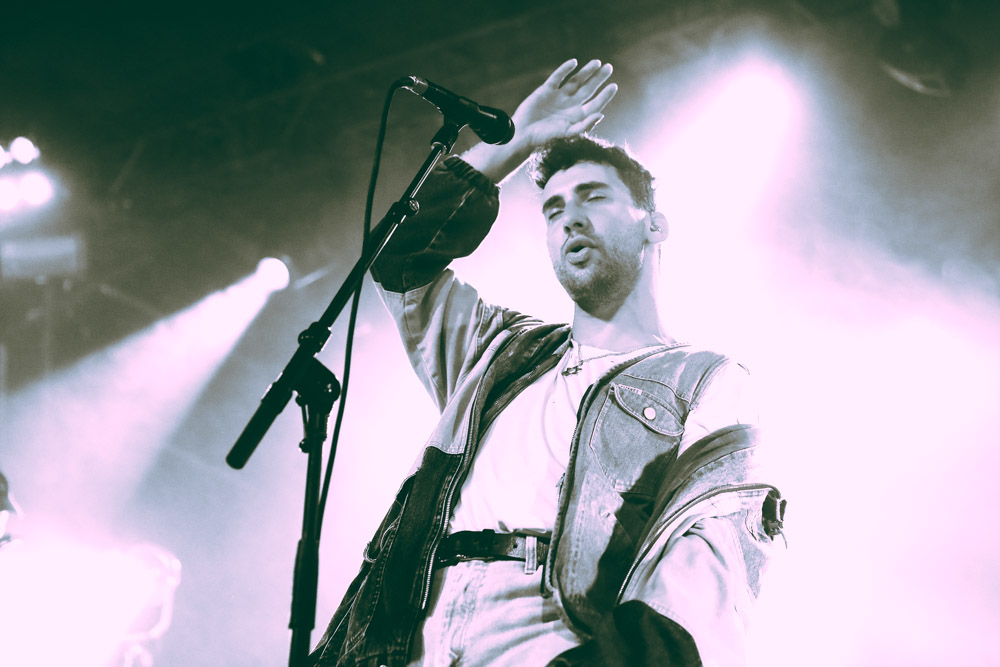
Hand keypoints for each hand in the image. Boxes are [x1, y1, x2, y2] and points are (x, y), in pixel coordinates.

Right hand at [460, 59, 616, 182]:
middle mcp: (570, 105)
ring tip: (597, 63)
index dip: (605, 95)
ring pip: (576, 81)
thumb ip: (585, 125)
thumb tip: (601, 115)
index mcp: (578, 116)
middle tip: (609, 67)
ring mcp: (559, 96)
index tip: (614, 86)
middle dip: (599, 78)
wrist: (523, 134)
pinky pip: (558, 77)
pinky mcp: (546, 90)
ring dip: (586, 72)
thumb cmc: (546, 138)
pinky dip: (565, 69)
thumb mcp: (568, 133)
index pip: (595, 103)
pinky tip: (574, 63)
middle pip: (588, 89)